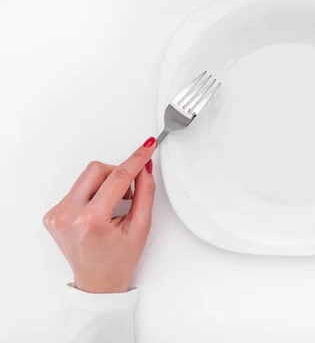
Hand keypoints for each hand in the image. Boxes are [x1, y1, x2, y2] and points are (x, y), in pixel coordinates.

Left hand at [43, 137, 156, 293]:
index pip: (117, 177)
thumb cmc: (119, 260)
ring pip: (86, 177)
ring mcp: (57, 214)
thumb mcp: (141, 227)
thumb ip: (145, 193)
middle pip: (96, 169)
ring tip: (113, 206)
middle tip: (128, 192)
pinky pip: (76, 189)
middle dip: (117, 173)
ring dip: (104, 184)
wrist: (98, 282)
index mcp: (91, 220)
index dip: (135, 160)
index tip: (147, 147)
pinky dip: (92, 193)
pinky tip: (99, 211)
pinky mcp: (52, 214)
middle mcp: (68, 215)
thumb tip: (143, 168)